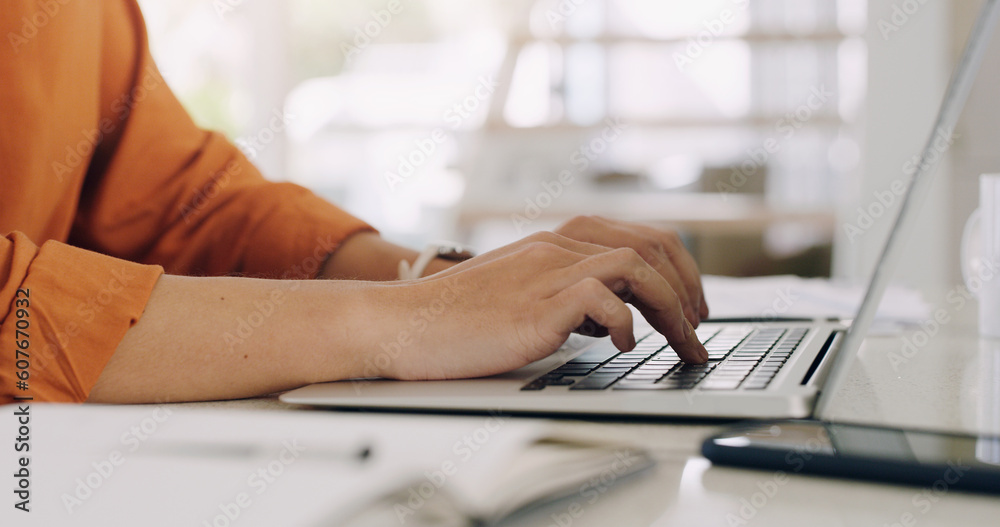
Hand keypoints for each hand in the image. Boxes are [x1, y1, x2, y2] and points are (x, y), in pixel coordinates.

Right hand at [373, 232, 707, 380]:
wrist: (401, 323)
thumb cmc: (456, 317)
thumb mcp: (521, 296)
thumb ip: (566, 297)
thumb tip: (609, 318)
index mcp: (554, 242)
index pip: (639, 236)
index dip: (678, 269)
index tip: (691, 306)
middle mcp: (555, 247)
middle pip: (649, 245)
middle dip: (687, 288)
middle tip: (698, 327)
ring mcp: (545, 272)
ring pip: (634, 265)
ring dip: (671, 307)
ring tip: (681, 342)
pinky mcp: (533, 305)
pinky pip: (600, 298)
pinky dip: (623, 322)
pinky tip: (622, 346)